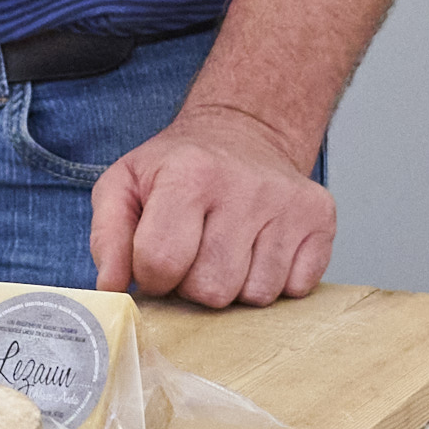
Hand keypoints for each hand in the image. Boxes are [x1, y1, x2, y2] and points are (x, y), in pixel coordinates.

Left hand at [96, 100, 337, 306]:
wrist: (244, 132)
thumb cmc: (180, 167)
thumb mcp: (125, 184)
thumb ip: (108, 237)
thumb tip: (111, 289)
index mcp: (189, 174)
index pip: (161, 263)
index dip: (152, 276)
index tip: (157, 260)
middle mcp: (244, 187)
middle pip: (212, 289)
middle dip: (195, 285)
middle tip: (196, 253)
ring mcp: (288, 204)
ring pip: (256, 296)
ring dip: (236, 285)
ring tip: (227, 250)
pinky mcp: (320, 220)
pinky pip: (294, 289)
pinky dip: (275, 281)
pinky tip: (260, 249)